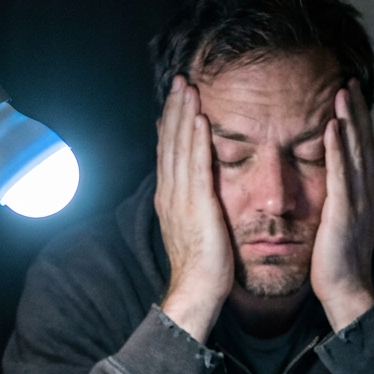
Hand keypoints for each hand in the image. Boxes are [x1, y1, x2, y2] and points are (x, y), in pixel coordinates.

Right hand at [154, 76, 233, 342]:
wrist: (197, 293)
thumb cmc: (203, 268)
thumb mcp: (195, 229)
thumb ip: (195, 206)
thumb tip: (200, 190)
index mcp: (170, 200)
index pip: (169, 153)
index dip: (172, 124)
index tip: (178, 100)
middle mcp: (170, 194)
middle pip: (171, 143)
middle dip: (175, 110)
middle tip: (181, 81)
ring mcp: (181, 199)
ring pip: (181, 148)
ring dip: (184, 116)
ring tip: (189, 88)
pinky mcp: (197, 206)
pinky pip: (197, 166)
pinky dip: (197, 141)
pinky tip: (201, 119)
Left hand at [309, 80, 373, 331]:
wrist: (346, 291)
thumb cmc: (336, 263)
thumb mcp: (338, 222)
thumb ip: (337, 199)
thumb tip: (329, 183)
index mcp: (364, 194)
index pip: (362, 148)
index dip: (358, 120)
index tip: (349, 94)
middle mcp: (366, 193)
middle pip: (363, 142)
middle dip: (357, 109)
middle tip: (349, 79)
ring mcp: (358, 202)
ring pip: (356, 152)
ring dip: (350, 119)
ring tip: (343, 90)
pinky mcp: (344, 212)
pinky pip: (341, 174)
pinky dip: (338, 149)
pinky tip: (333, 127)